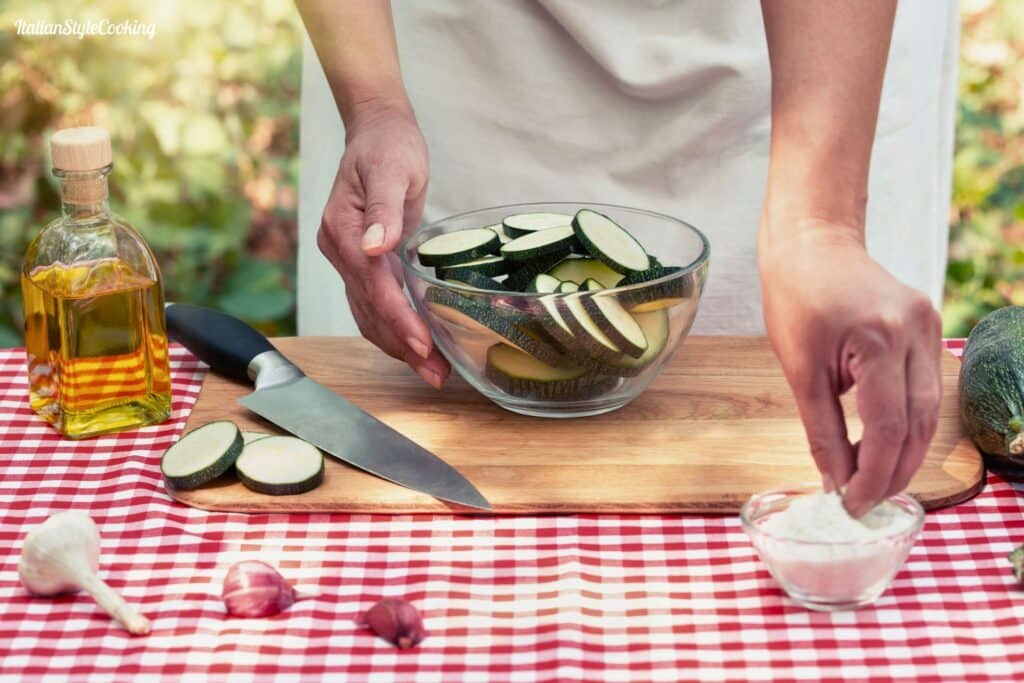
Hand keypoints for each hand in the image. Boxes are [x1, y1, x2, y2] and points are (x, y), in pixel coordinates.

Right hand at [316, 100, 448, 387]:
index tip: (423, 344)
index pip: (372, 285)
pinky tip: (418, 346)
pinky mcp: (364, 262)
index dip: (398, 317)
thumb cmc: (389, 145)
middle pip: (369, 309)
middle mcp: (340, 250)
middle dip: (403, 345)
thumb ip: (384, 207)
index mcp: (342, 230)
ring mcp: (348, 259)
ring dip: (400, 346)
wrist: (378, 131)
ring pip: (370, 314)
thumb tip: (375, 246)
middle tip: (436, 374)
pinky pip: (374, 305)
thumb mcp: (393, 168)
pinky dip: (395, 328)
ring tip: (433, 372)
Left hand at [759, 219, 942, 515]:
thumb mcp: (799, 369)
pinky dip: (907, 421)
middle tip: (866, 502)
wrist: (813, 243)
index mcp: (879, 339)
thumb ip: (822, 429)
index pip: (887, 427)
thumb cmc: (796, 297)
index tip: (854, 505)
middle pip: (919, 424)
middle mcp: (916, 332)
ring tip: (875, 482)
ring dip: (905, 451)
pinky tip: (883, 444)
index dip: (873, 474)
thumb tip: (836, 481)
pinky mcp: (929, 327)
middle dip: (895, 471)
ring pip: (930, 410)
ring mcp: (929, 327)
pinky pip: (926, 387)